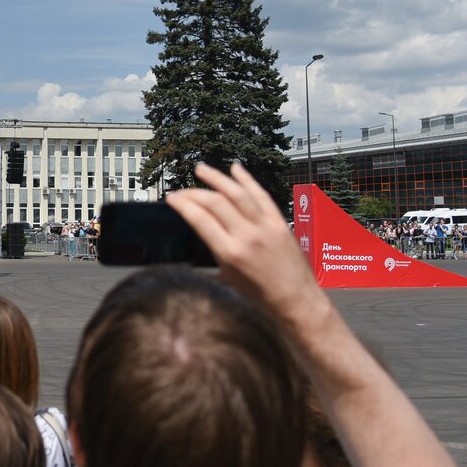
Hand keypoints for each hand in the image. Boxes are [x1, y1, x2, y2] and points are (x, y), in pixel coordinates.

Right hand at [165, 162, 322, 320]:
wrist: (294, 298)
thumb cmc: (259, 293)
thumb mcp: (228, 274)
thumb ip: (215, 248)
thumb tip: (202, 226)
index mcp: (229, 252)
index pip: (200, 219)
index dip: (182, 205)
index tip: (171, 198)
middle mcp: (246, 235)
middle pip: (215, 203)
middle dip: (193, 192)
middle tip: (181, 190)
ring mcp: (264, 226)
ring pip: (237, 193)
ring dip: (217, 178)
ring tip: (201, 168)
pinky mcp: (279, 222)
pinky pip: (261, 195)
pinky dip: (247, 180)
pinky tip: (235, 168)